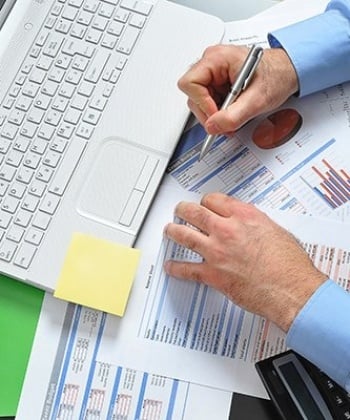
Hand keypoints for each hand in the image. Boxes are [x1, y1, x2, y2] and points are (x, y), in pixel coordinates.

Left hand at [164, 193, 326, 331]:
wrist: (290, 290)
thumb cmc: (290, 264)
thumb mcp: (276, 231)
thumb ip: (257, 224)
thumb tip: (249, 225)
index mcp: (244, 216)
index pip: (215, 200)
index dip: (206, 201)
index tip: (204, 204)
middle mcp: (227, 230)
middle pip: (195, 213)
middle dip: (183, 210)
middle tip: (180, 210)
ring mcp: (217, 252)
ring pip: (184, 235)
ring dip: (173, 231)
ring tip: (169, 230)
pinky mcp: (213, 274)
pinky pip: (187, 269)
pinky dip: (176, 268)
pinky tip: (171, 266)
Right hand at [178, 45, 298, 135]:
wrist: (286, 73)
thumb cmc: (276, 75)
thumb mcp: (257, 100)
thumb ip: (233, 116)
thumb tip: (212, 126)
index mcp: (217, 58)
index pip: (190, 83)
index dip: (202, 103)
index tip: (217, 115)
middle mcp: (211, 63)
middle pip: (193, 95)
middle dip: (209, 113)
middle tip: (227, 120)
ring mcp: (212, 74)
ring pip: (199, 102)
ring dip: (214, 114)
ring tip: (234, 115)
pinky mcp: (216, 84)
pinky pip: (208, 103)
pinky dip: (219, 112)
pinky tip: (233, 111)